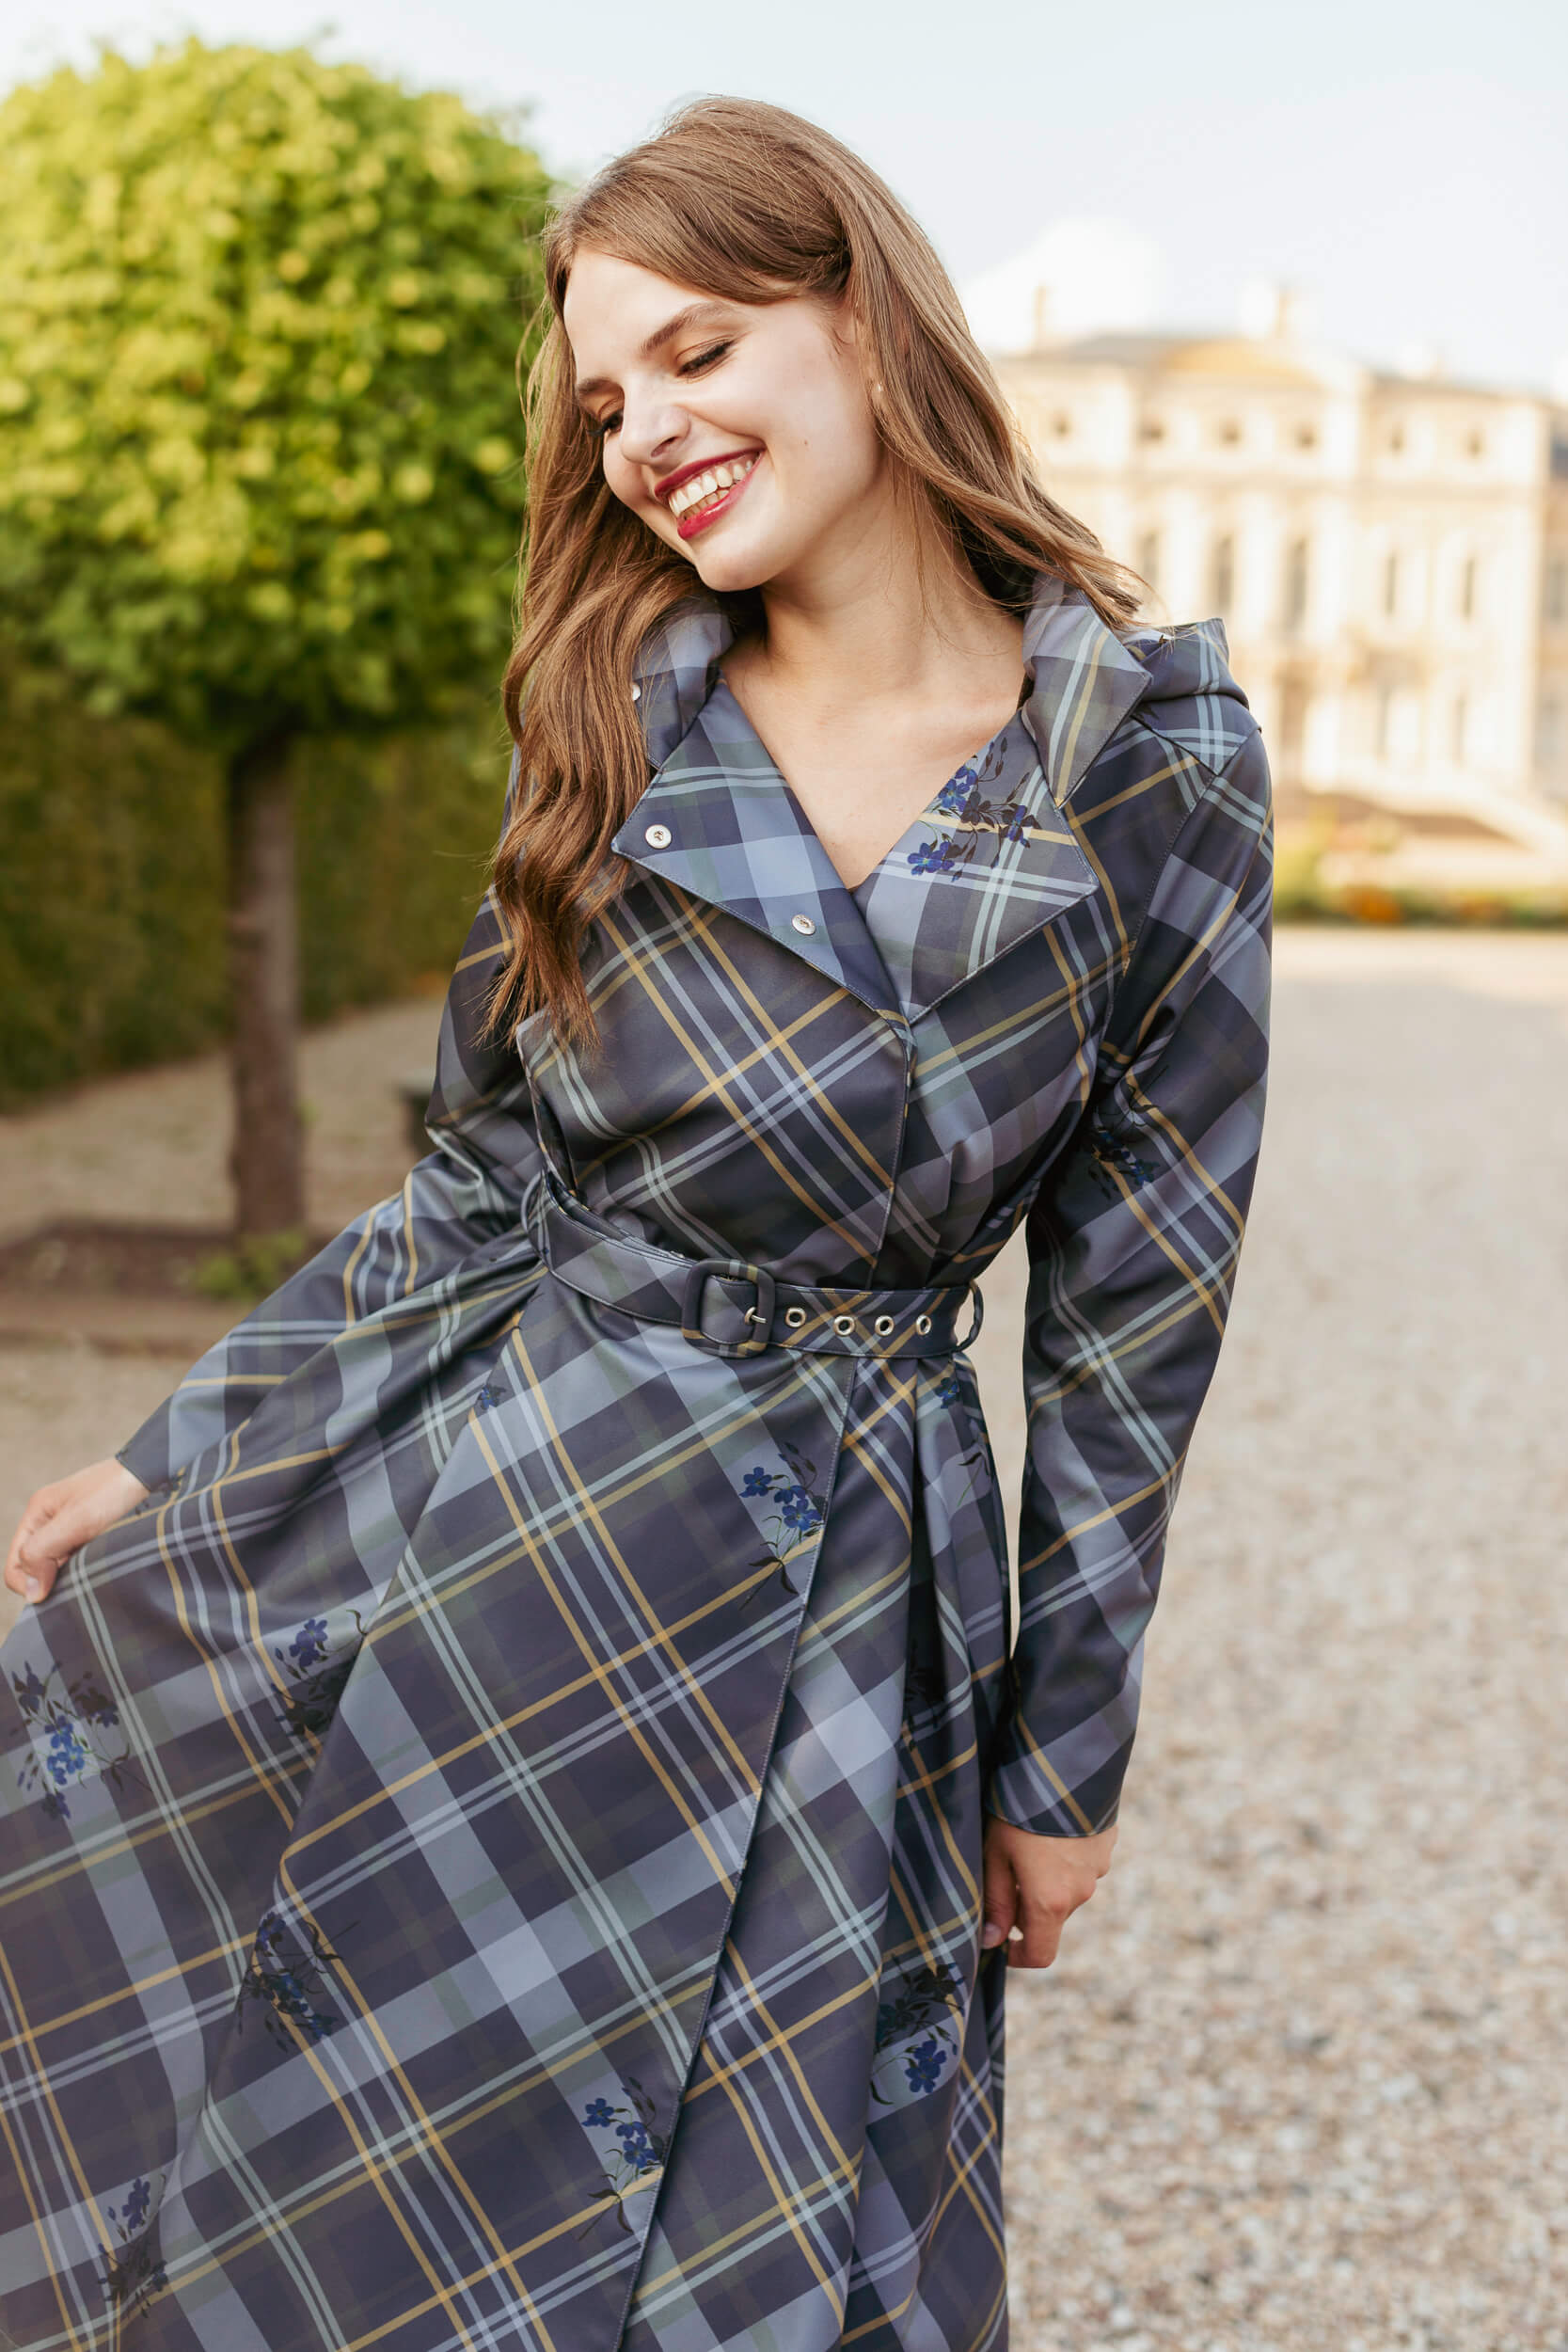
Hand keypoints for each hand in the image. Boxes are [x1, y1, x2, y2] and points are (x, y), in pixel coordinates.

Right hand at [4, 1459, 148, 1606]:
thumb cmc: (116, 1490)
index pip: (16, 1565)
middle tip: (82, 1574)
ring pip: (59, 1569)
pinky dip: (86, 1570)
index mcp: (38, 1514)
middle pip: (37, 1569)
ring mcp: (73, 1532)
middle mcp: (51, 1524)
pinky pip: (79, 1565)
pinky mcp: (94, 1538)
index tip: (57, 1585)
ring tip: (95, 1568)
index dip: (30, 1582)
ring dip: (72, 1576)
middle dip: (53, 1580)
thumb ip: (43, 1551)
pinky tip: (103, 1566)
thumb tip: (30, 1592)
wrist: (155, 1473)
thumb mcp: (76, 1520)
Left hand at [981, 1811, 1117, 1968]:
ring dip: (1048, 1879)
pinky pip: (1082, 1864)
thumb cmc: (1019, 1811)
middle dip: (1027, 1905)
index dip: (1017, 1955)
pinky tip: (1050, 1827)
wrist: (1063, 1764)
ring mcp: (1098, 1868)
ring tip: (1026, 1840)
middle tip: (1004, 1869)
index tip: (999, 1940)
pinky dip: (1066, 1858)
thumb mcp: (995, 1854)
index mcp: (1050, 1903)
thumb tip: (991, 1940)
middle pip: (1051, 1917)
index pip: (1040, 1954)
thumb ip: (995, 1901)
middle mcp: (1080, 1893)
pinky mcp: (1106, 1845)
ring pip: (1067, 1889)